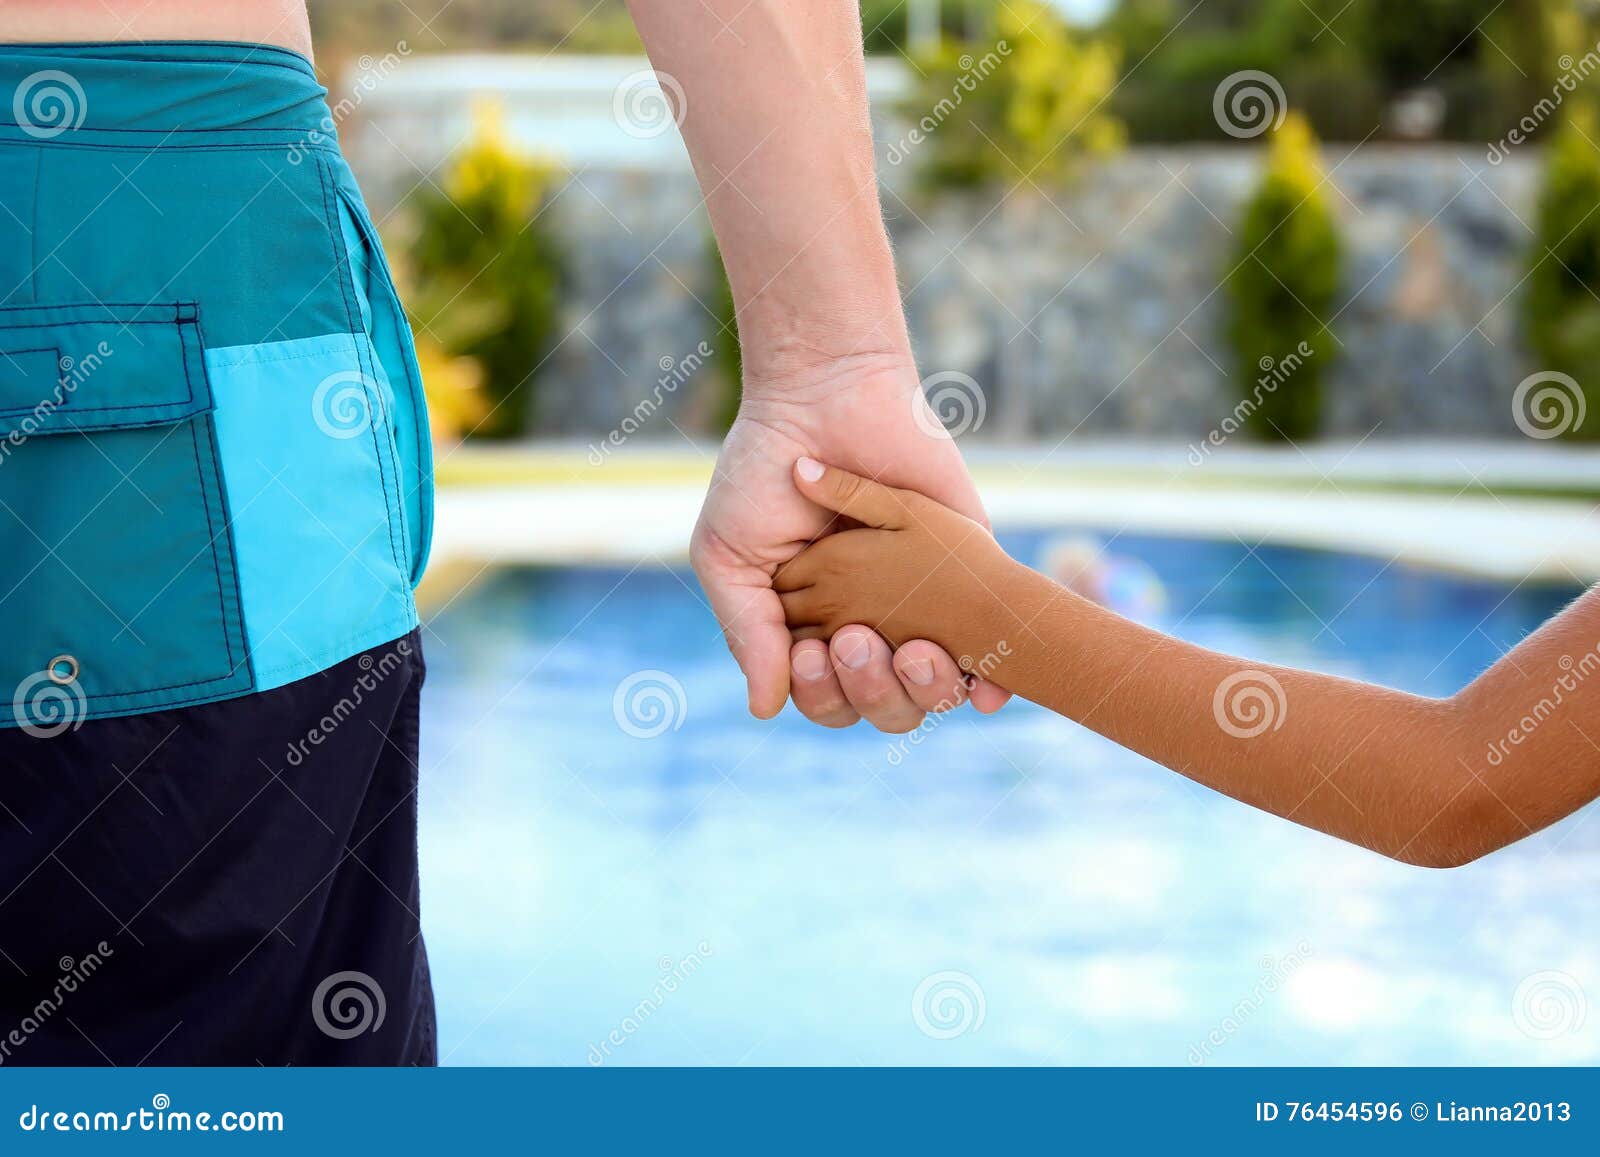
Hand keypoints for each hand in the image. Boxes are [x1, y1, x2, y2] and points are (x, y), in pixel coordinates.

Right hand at [690, 357, 1010, 730]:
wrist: (825, 397)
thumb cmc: (763, 472)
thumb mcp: (732, 556)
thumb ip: (748, 632)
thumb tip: (765, 710)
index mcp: (811, 628)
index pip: (826, 698)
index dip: (821, 693)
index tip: (810, 652)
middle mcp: (869, 626)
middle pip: (880, 706)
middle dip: (868, 689)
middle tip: (853, 639)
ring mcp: (921, 604)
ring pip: (931, 690)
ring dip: (921, 689)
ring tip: (910, 648)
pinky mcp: (970, 572)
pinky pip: (990, 651)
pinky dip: (988, 684)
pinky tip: (982, 686)